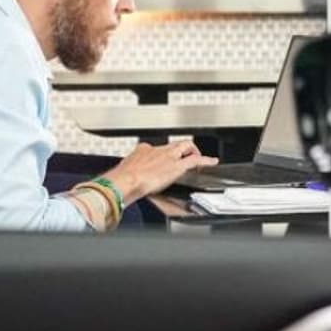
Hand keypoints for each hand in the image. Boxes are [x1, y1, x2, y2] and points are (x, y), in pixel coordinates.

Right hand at [101, 141, 217, 203]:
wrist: (126, 180)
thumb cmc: (121, 180)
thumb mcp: (122, 174)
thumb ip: (124, 177)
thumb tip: (118, 184)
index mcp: (141, 151)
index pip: (154, 149)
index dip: (159, 156)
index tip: (160, 162)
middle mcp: (156, 150)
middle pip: (173, 145)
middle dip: (179, 150)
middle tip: (184, 157)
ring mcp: (168, 156)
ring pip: (186, 147)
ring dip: (194, 152)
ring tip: (200, 158)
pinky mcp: (177, 166)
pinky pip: (196, 160)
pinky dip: (206, 160)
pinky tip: (212, 162)